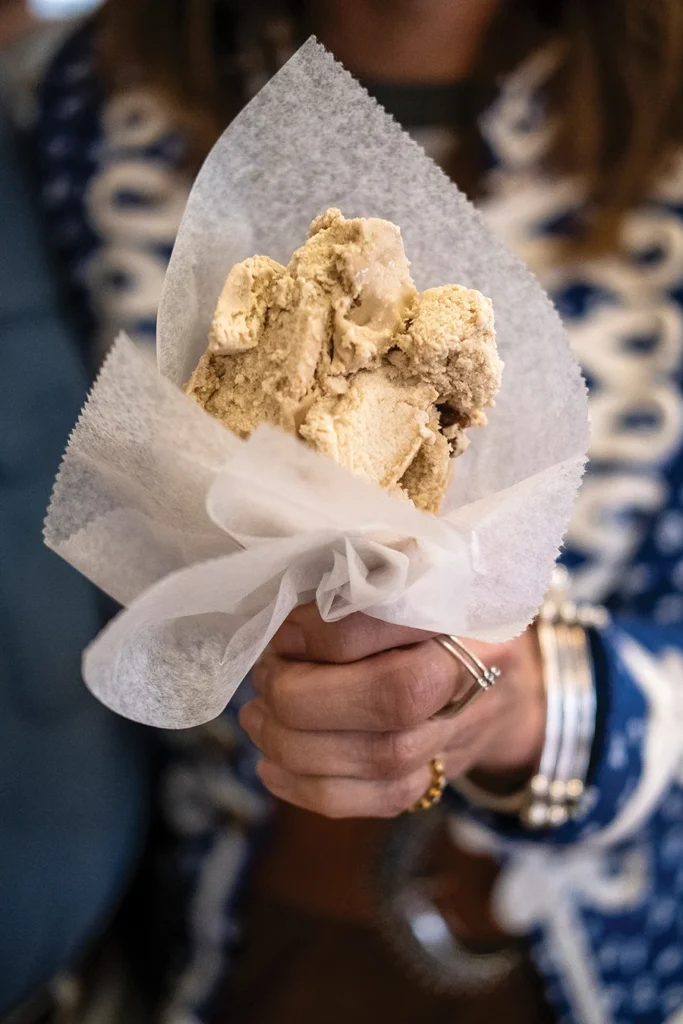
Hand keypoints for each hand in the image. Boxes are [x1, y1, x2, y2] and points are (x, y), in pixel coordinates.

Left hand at [240, 606, 544, 818]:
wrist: (508, 681)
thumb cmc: (438, 614)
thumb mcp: (407, 579)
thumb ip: (358, 589)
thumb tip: (283, 627)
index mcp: (468, 608)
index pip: (398, 623)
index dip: (328, 635)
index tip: (283, 634)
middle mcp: (479, 673)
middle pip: (393, 699)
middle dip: (305, 696)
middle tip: (265, 679)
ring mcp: (464, 733)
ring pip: (382, 759)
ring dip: (298, 744)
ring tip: (257, 719)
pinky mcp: (442, 779)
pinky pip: (381, 800)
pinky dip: (315, 790)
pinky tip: (273, 767)